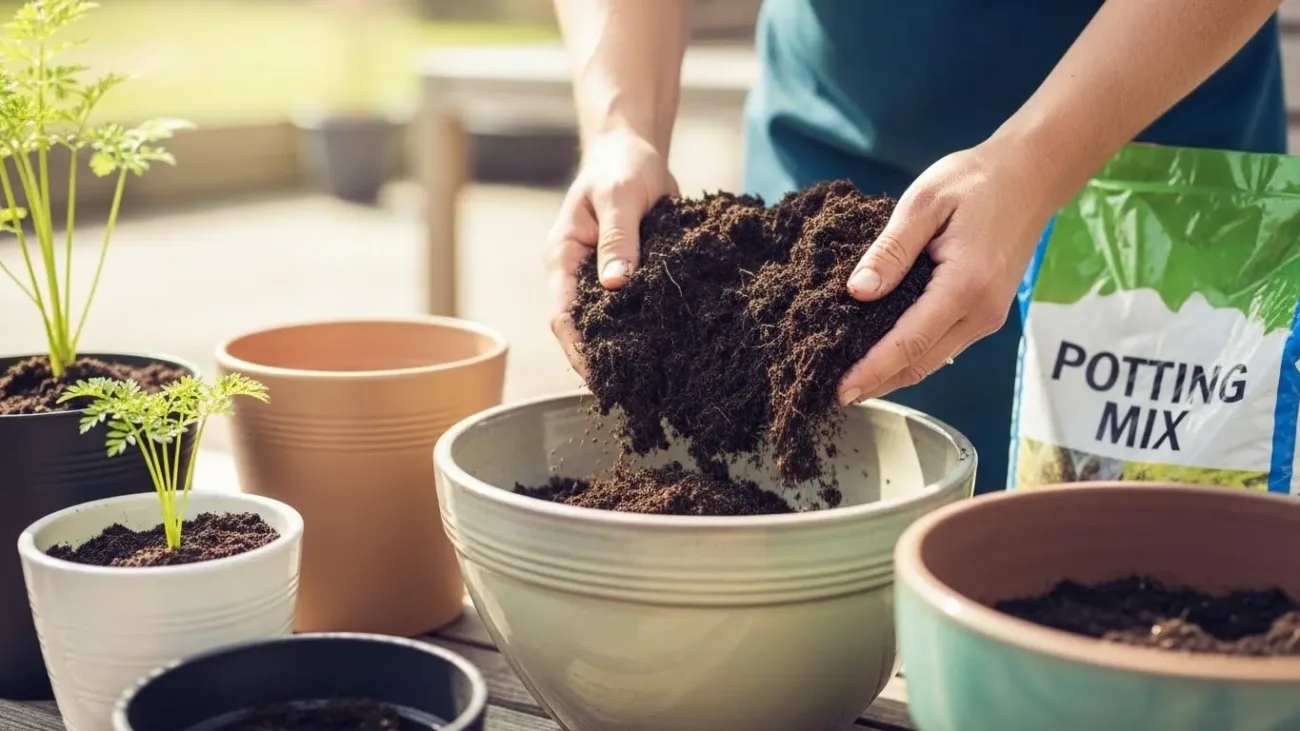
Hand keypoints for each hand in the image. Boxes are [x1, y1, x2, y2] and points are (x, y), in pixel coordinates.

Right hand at [545, 129, 677, 376]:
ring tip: (648, 384)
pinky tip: (665, 351)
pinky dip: (643, 330)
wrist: (633, 152)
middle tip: (631, 395)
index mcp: (562, 258)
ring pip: (607, 323)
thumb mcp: (620, 197)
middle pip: (582, 329)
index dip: (578, 351)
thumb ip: (620, 239)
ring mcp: (600, 277)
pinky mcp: (627, 276)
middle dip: (600, 362)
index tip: (600, 379)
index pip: (562, 316)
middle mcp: (577, 274)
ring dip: (623, 351)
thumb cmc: (620, 167)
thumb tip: (618, 285)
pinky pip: (631, 309)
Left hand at [836, 141, 1059, 404]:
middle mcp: (981, 312)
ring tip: (853, 382)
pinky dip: (912, 357)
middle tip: (834, 395)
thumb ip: (891, 249)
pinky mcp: (987, 313)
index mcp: (965, 285)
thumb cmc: (976, 181)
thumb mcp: (924, 202)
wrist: (1031, 175)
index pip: (909, 342)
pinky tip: (884, 356)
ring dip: (894, 375)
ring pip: (933, 360)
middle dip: (878, 383)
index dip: (872, 370)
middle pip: (920, 363)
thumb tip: (858, 292)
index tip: (839, 390)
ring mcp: (988, 317)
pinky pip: (943, 346)